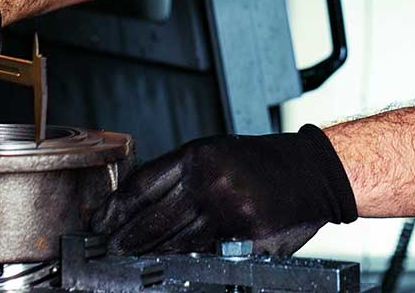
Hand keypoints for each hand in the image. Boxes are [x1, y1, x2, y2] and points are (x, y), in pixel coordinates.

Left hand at [91, 125, 356, 256]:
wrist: (313, 172)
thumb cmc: (264, 163)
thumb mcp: (219, 153)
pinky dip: (187, 259)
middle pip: (153, 218)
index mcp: (198, 154)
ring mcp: (227, 207)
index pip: (143, 184)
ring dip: (152, 253)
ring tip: (135, 258)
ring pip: (176, 241)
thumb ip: (182, 176)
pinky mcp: (244, 233)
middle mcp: (209, 178)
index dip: (116, 207)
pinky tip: (172, 262)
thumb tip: (139, 204)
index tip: (100, 222)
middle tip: (111, 249)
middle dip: (127, 238)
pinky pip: (206, 253)